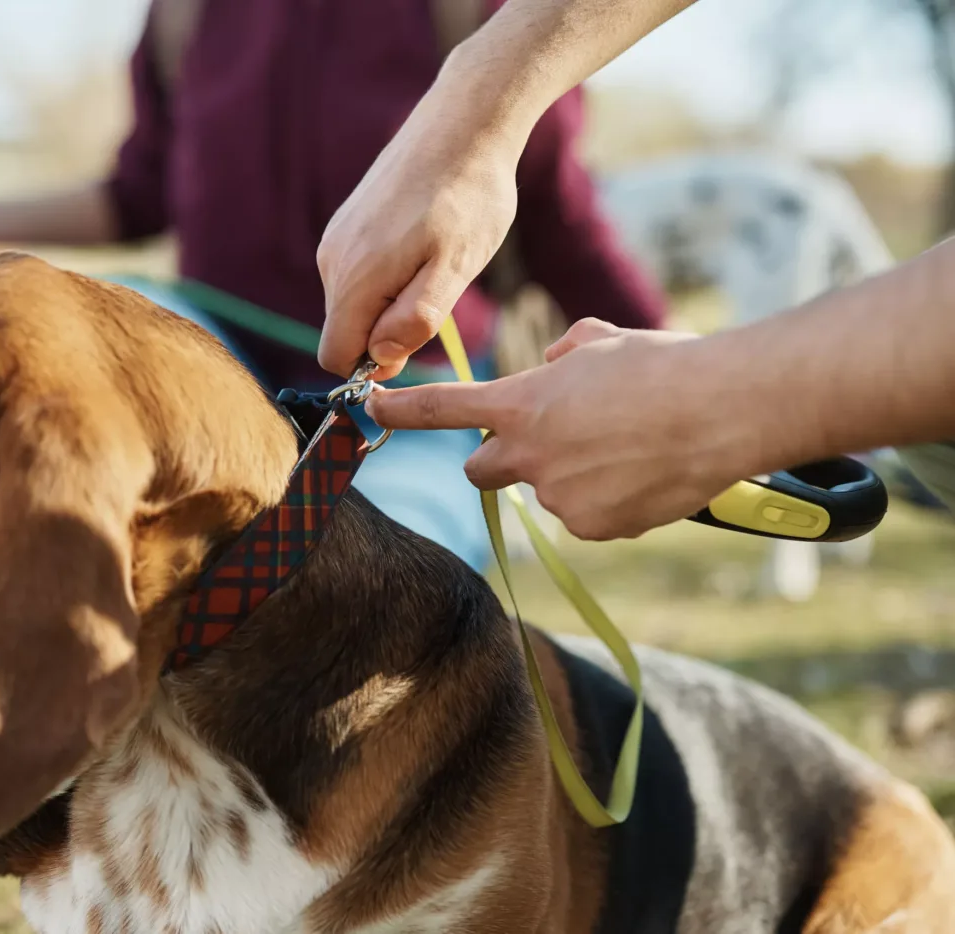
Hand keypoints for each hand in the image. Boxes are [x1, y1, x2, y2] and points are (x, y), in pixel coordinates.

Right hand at [316, 80, 523, 379]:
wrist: (464, 123)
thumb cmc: (469, 197)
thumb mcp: (456, 266)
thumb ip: (416, 317)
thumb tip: (380, 358)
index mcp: (355, 279)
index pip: (335, 358)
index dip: (373, 366)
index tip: (416, 338)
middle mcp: (332, 261)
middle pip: (346, 331)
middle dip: (385, 332)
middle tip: (435, 290)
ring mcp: (336, 239)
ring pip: (353, 303)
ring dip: (389, 301)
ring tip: (433, 260)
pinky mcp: (346, 223)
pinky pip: (356, 274)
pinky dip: (386, 275)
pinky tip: (421, 242)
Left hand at [364, 318, 742, 539]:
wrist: (722, 411)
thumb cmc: (663, 366)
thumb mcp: (600, 343)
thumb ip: (562, 358)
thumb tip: (554, 368)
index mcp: (523, 403)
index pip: (443, 408)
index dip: (401, 410)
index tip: (372, 407)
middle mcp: (529, 454)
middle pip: (480, 469)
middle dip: (502, 457)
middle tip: (548, 440)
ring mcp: (560, 496)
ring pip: (546, 490)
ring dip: (570, 474)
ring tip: (628, 447)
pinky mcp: (594, 527)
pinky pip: (587, 515)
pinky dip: (606, 500)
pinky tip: (644, 474)